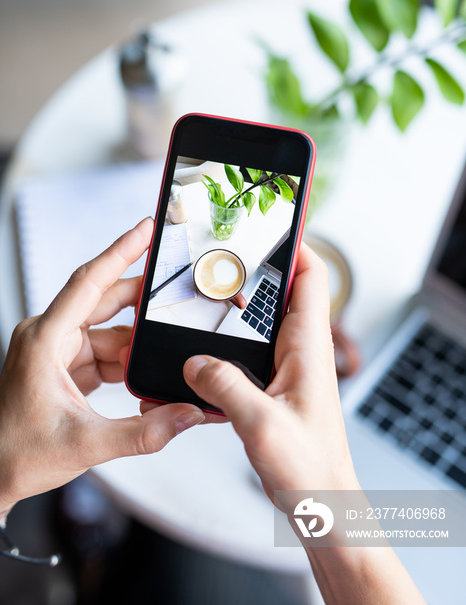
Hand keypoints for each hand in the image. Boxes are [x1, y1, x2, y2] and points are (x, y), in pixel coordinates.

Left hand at [0, 218, 203, 518]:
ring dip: (135, 346)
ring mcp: (56, 351)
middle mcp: (49, 337)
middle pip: (105, 301)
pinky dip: (125, 362)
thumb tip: (187, 414)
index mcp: (45, 340)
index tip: (145, 229)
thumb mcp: (86, 443)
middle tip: (174, 289)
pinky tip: (142, 375)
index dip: (121, 251)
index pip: (90, 282)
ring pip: (109, 332)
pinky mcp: (64, 366)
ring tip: (161, 359)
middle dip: (141, 298)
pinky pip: (103, 352)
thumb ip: (144, 431)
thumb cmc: (17, 454)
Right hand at [183, 243, 358, 498]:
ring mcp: (288, 366)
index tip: (267, 225)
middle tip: (220, 257)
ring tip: (204, 296)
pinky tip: (202, 349)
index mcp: (309, 346)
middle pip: (282, 291)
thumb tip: (195, 362)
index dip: (295, 245)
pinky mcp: (275, 384)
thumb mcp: (262, 424)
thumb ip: (226, 387)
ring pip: (263, 320)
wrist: (321, 501)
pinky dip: (228, 341)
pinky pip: (250, 349)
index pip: (311, 277)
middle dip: (254, 271)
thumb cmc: (309, 467)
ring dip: (237, 307)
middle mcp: (301, 350)